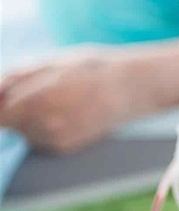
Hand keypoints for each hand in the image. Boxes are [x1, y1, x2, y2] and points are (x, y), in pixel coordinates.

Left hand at [0, 50, 130, 152]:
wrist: (133, 89)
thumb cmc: (94, 69)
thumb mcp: (54, 63)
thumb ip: (16, 78)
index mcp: (38, 99)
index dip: (1, 103)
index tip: (6, 95)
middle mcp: (44, 125)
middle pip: (9, 123)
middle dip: (15, 108)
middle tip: (41, 91)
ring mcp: (55, 138)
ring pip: (23, 131)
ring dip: (29, 118)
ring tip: (59, 100)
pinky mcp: (65, 147)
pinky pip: (39, 138)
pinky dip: (44, 127)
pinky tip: (67, 112)